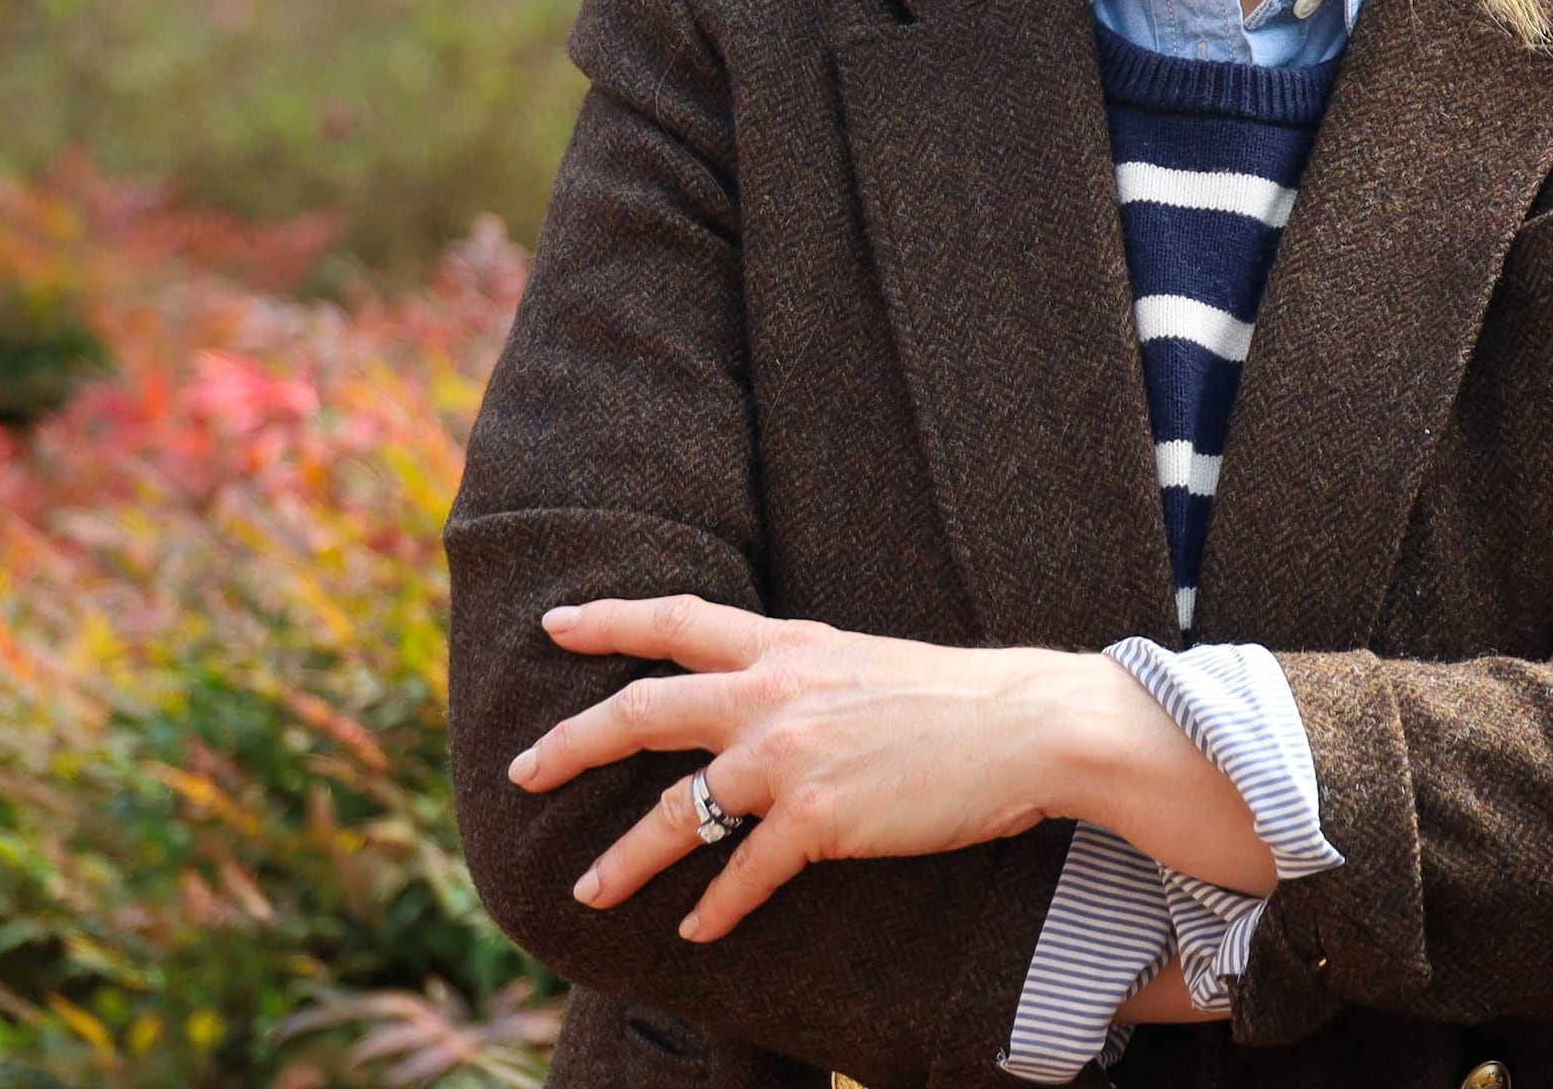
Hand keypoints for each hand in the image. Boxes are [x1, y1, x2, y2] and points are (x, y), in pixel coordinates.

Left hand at [509, 597, 1134, 942]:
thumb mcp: (865, 660)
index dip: (608, 620)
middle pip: (642, 713)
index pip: (676, 620)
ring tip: (591, 892)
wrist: (1028, 723)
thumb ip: (805, 674)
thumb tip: (766, 700)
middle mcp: (773, 694)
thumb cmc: (960, 696)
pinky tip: (697, 932)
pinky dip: (715, 909)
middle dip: (571, 747)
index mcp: (786, 646)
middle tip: (524, 773)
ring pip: (678, 813)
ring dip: (626, 860)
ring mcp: (791, 757)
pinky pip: (743, 875)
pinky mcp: (819, 819)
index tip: (555, 624)